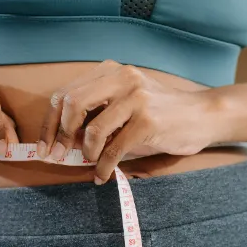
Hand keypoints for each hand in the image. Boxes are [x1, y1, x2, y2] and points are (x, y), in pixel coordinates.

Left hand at [39, 61, 220, 182]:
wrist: (203, 115)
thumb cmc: (161, 113)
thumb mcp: (126, 103)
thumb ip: (97, 113)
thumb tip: (62, 141)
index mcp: (110, 71)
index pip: (66, 93)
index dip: (49, 122)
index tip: (43, 146)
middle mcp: (121, 78)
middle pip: (72, 104)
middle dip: (59, 135)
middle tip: (57, 156)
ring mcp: (136, 97)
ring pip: (93, 129)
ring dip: (86, 153)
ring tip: (91, 163)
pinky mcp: (148, 120)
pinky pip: (115, 148)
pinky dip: (104, 166)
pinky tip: (103, 175)